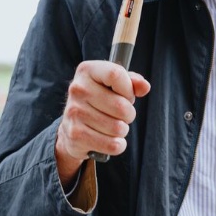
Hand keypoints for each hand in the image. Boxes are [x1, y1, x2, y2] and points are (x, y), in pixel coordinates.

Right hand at [54, 60, 150, 179]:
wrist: (71, 127)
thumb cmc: (98, 102)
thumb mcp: (114, 85)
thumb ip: (132, 82)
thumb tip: (144, 87)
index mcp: (87, 70)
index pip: (116, 74)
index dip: (128, 89)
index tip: (127, 95)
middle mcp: (77, 89)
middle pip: (121, 106)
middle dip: (128, 114)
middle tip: (121, 115)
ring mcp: (75, 112)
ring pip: (118, 128)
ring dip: (122, 130)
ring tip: (112, 126)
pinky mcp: (76, 135)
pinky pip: (112, 145)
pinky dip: (117, 145)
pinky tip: (110, 139)